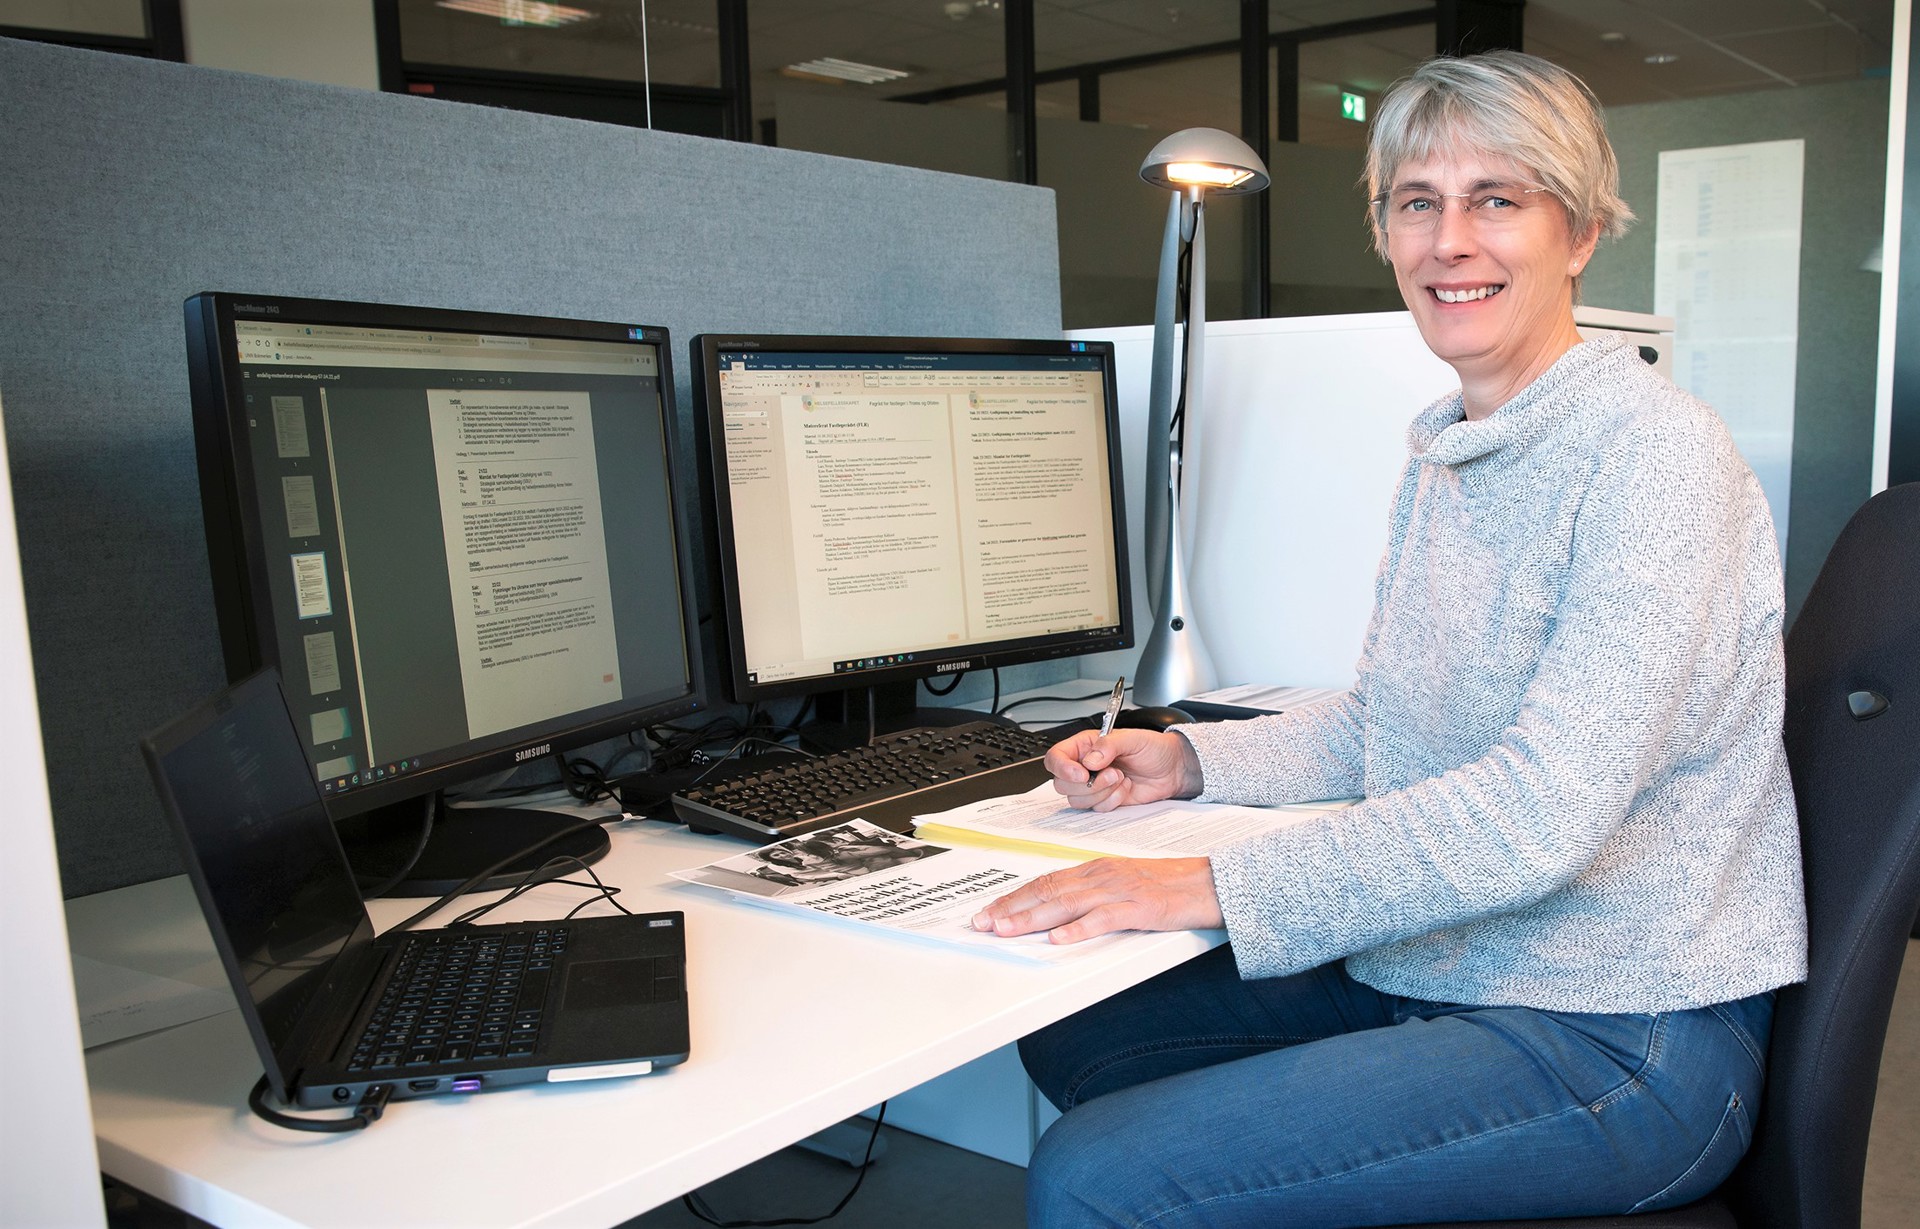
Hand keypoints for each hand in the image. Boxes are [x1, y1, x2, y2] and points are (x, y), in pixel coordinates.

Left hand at [971, 857, 1221, 943]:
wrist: (1210, 883)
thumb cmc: (1168, 886)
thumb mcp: (1122, 884)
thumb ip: (1091, 896)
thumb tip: (1056, 915)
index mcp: (1096, 869)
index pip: (1046, 882)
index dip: (1015, 898)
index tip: (990, 912)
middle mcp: (1102, 875)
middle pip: (1048, 891)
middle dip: (1012, 909)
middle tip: (983, 923)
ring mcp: (1120, 890)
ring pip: (1067, 903)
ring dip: (1033, 917)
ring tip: (1006, 929)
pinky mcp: (1140, 907)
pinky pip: (1105, 918)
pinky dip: (1080, 928)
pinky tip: (1061, 937)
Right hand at [1044, 728, 1202, 811]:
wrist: (1172, 769)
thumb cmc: (1153, 749)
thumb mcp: (1133, 739)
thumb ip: (1109, 745)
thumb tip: (1091, 760)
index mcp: (1085, 746)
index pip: (1056, 757)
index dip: (1062, 768)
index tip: (1081, 774)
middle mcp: (1085, 766)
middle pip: (1062, 783)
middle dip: (1088, 784)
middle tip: (1113, 773)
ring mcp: (1093, 786)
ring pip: (1077, 800)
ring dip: (1102, 792)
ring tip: (1121, 778)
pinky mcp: (1104, 801)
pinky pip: (1096, 809)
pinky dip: (1112, 800)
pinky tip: (1125, 788)